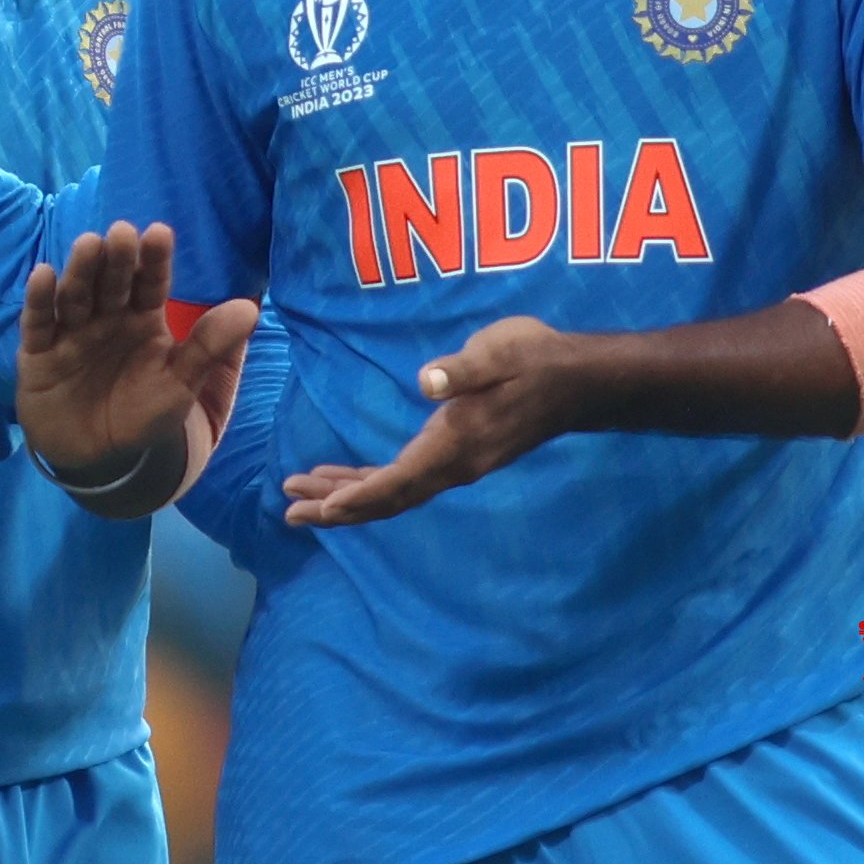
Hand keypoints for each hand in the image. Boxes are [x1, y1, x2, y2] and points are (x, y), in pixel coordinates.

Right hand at [16, 221, 258, 482]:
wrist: (99, 458)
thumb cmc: (143, 414)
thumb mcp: (181, 384)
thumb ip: (210, 347)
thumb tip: (251, 309)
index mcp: (142, 319)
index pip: (150, 283)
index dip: (153, 260)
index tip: (159, 234)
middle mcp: (106, 318)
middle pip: (111, 282)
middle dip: (116, 258)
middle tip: (121, 233)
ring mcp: (71, 333)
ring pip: (75, 296)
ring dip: (81, 271)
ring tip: (89, 245)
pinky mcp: (38, 353)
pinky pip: (37, 324)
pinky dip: (39, 300)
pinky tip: (43, 275)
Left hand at [283, 314, 588, 526]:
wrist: (575, 380)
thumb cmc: (533, 358)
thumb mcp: (497, 352)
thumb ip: (462, 369)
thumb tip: (428, 380)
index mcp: (455, 444)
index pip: (398, 481)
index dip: (357, 497)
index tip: (318, 508)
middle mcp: (453, 465)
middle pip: (387, 499)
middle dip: (337, 507)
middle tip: (289, 512)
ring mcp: (456, 465)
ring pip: (393, 494)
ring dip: (347, 498)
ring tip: (302, 498)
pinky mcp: (457, 455)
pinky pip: (404, 481)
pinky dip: (369, 485)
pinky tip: (346, 480)